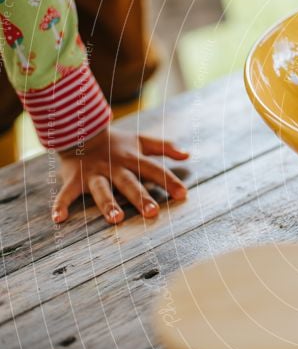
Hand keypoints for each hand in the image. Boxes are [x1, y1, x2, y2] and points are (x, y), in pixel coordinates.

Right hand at [52, 128, 188, 223]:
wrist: (79, 130)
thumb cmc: (116, 142)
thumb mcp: (141, 141)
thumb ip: (165, 147)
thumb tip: (188, 154)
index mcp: (132, 158)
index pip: (154, 169)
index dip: (169, 181)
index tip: (183, 194)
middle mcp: (114, 166)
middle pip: (129, 182)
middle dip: (140, 197)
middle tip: (152, 213)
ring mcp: (93, 173)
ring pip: (101, 189)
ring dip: (108, 204)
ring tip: (116, 219)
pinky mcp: (74, 178)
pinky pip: (66, 193)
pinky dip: (60, 204)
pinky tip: (58, 218)